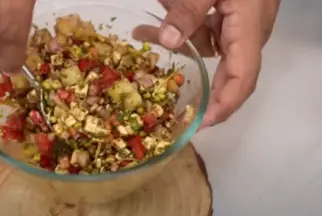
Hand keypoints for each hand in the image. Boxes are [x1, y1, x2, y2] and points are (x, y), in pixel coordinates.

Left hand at [133, 0, 280, 130]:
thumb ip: (188, 10)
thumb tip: (168, 41)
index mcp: (249, 27)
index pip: (243, 78)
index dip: (224, 106)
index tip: (201, 125)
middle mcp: (249, 30)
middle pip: (229, 71)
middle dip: (200, 87)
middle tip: (172, 105)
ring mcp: (239, 22)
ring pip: (210, 49)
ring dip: (178, 49)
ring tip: (143, 35)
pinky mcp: (230, 12)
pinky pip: (206, 31)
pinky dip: (182, 30)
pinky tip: (152, 22)